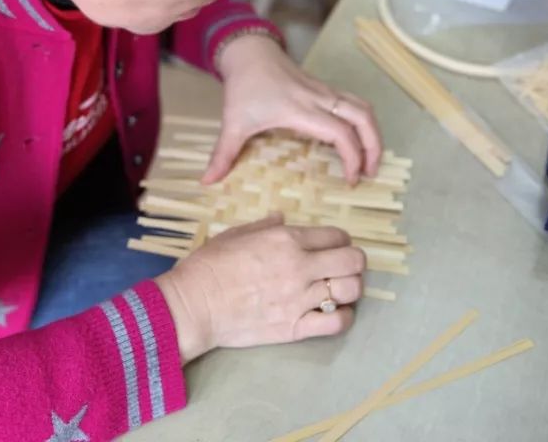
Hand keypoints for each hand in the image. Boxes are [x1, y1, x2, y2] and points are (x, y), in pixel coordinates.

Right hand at [155, 214, 364, 362]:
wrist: (193, 305)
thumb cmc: (208, 266)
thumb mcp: (235, 234)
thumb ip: (264, 226)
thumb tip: (281, 218)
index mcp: (286, 239)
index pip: (336, 235)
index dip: (339, 240)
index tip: (333, 247)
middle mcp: (299, 266)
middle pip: (353, 261)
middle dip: (354, 262)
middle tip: (342, 268)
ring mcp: (300, 299)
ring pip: (351, 290)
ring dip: (350, 288)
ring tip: (338, 290)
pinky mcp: (295, 327)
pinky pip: (337, 322)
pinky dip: (342, 317)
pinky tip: (333, 312)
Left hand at [205, 34, 381, 184]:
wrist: (250, 52)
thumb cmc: (243, 87)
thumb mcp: (233, 122)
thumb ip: (223, 154)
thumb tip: (207, 181)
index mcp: (300, 109)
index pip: (340, 133)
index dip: (352, 157)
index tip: (349, 180)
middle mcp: (319, 99)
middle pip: (363, 118)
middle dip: (374, 148)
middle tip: (369, 174)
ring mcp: (326, 92)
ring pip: (364, 108)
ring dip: (373, 134)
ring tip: (369, 161)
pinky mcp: (326, 90)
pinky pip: (355, 104)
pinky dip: (363, 123)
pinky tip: (356, 142)